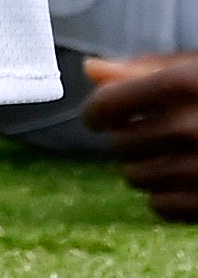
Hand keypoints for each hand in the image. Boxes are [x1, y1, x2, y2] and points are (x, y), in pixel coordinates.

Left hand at [83, 54, 197, 220]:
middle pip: (119, 144)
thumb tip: (90, 70)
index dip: (97, 113)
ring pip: (135, 177)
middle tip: (159, 133)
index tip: (102, 116)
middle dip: (130, 139)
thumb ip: (147, 69)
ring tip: (181, 155)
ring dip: (148, 168)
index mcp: (185, 85)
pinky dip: (168, 197)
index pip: (107, 107)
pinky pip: (161, 207)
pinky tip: (192, 181)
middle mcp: (192, 128)